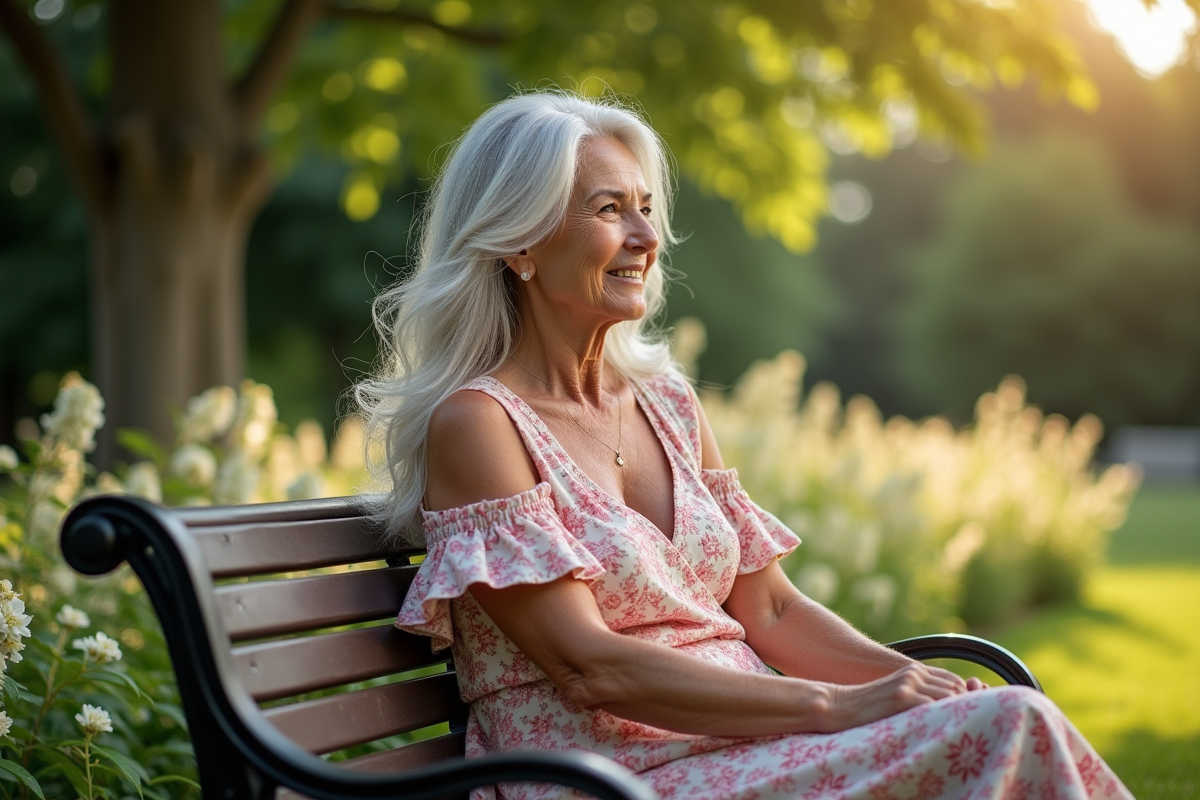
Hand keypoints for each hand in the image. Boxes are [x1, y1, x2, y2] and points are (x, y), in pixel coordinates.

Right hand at [822, 662, 981, 731]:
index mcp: (914, 670)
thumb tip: (946, 706)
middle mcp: (914, 673)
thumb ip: (919, 692)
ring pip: (950, 697)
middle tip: (965, 726)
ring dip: (957, 714)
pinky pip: (935, 707)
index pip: (954, 681)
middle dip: (965, 707)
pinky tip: (941, 732)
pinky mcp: (902, 697)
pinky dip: (943, 719)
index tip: (964, 716)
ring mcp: (908, 684)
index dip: (964, 698)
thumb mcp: (897, 692)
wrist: (841, 706)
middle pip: (956, 689)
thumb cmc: (869, 706)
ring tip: (955, 731)